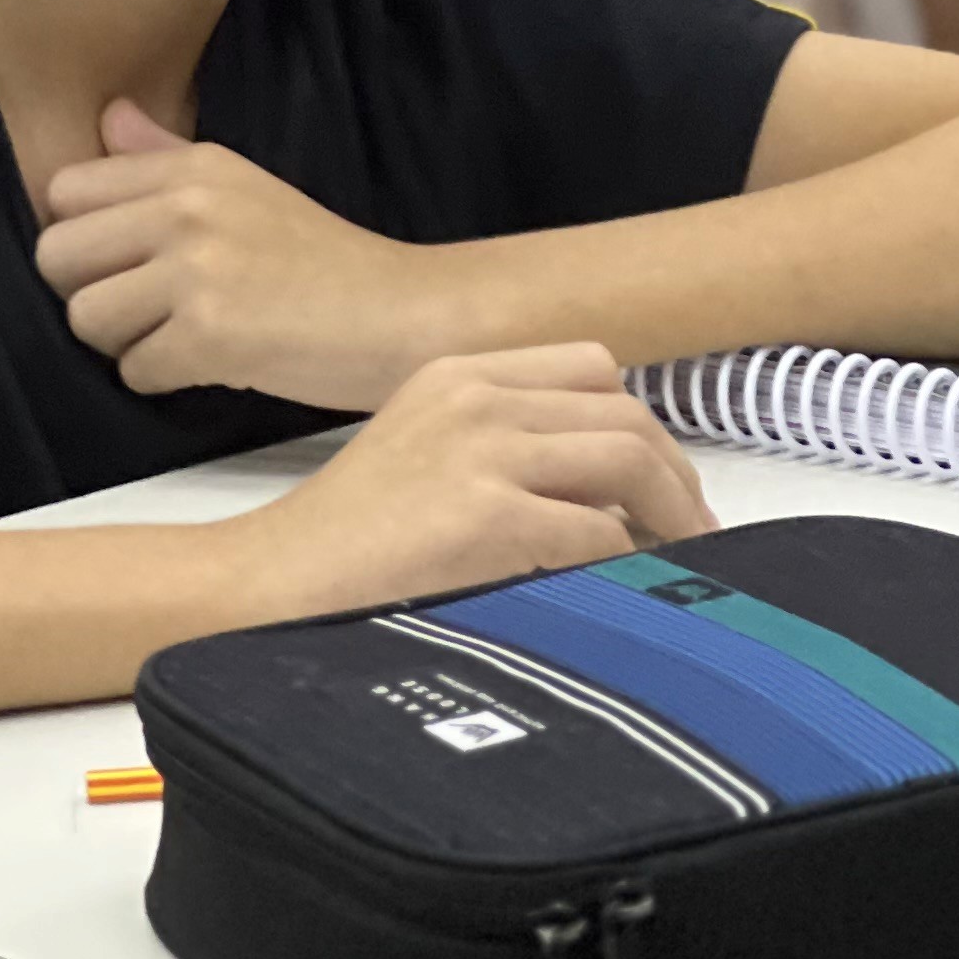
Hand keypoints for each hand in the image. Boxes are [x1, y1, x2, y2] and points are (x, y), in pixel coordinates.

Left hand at [37, 104, 459, 405]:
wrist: (403, 315)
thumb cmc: (324, 262)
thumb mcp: (247, 189)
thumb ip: (164, 158)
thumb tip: (108, 115)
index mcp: (194, 167)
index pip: (64, 190)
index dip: (83, 238)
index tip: (127, 262)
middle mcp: (187, 206)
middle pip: (55, 256)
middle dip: (91, 294)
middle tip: (149, 310)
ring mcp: (196, 268)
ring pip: (84, 320)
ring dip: (124, 344)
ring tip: (183, 338)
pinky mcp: (208, 332)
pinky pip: (132, 371)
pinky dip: (165, 380)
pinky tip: (213, 364)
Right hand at [232, 345, 716, 614]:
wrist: (264, 587)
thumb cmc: (340, 543)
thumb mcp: (421, 453)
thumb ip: (501, 449)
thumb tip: (607, 498)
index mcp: (459, 373)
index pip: (592, 368)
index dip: (641, 424)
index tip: (662, 478)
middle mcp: (476, 397)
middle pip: (624, 411)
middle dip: (674, 474)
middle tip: (693, 530)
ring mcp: (482, 453)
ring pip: (626, 459)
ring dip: (672, 513)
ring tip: (683, 560)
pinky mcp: (485, 517)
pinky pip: (598, 531)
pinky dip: (627, 562)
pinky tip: (628, 591)